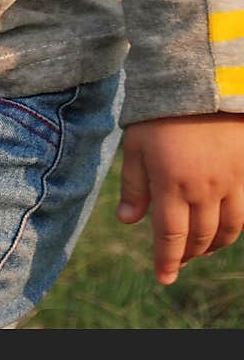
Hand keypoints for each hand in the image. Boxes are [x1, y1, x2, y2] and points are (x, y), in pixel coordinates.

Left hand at [117, 113, 243, 284]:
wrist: (203, 81)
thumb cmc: (161, 112)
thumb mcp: (137, 144)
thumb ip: (134, 185)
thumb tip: (127, 221)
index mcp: (172, 183)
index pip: (170, 236)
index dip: (167, 261)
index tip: (163, 277)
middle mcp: (204, 188)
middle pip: (199, 238)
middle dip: (187, 255)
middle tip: (177, 261)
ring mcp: (230, 182)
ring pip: (226, 231)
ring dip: (212, 246)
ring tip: (199, 249)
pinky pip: (243, 213)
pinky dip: (232, 229)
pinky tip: (221, 229)